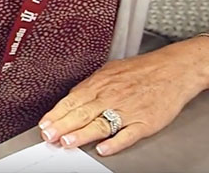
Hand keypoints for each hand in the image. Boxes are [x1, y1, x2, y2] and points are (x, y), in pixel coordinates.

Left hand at [38, 36, 208, 155]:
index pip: (71, 101)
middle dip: (62, 125)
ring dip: (82, 134)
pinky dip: (115, 142)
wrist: (172, 69)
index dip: (56, 114)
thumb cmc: (141, 70)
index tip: (44, 124)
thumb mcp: (109, 70)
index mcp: (99, 84)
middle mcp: (110, 97)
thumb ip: (90, 85)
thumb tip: (72, 96)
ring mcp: (127, 110)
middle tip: (49, 136)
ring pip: (101, 124)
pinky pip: (128, 134)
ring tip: (68, 142)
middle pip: (81, 113)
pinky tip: (103, 148)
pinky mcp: (145, 122)